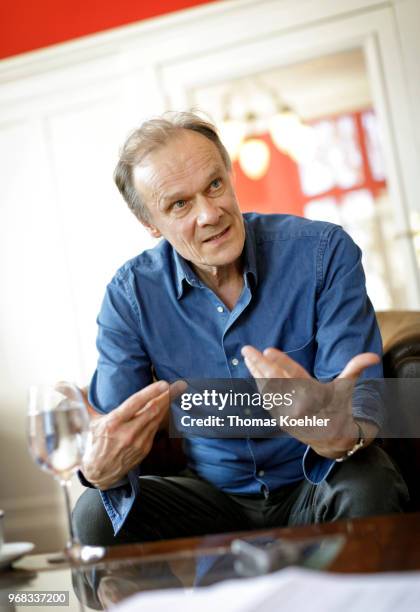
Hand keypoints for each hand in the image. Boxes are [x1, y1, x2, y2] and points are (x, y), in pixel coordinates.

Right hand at [82, 381, 171, 489]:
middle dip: (168, 396)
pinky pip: (156, 428)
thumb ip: (79, 400)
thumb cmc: (92, 443)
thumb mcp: (86, 422)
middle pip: (152, 410)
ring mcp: (138, 442)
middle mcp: (127, 433)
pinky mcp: (145, 448)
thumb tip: (61, 384)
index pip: (135, 404)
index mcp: (113, 424)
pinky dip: (163, 416)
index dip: (151, 392)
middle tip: (179, 384)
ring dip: (168, 404)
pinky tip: (168, 406)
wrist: (99, 473)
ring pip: (157, 418)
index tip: (163, 383)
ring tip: (178, 391)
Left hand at [241, 346, 379, 458]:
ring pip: (267, 389)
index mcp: (315, 393)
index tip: (268, 350)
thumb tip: (373, 356)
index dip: (281, 362)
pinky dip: (259, 385)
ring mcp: (288, 413)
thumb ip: (355, 368)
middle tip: (247, 349)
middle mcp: (300, 404)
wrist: (333, 439)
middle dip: (260, 364)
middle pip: (275, 381)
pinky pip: (267, 399)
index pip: (295, 374)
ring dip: (255, 372)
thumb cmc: (339, 407)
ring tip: (247, 356)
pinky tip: (252, 371)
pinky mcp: (280, 418)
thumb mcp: (347, 387)